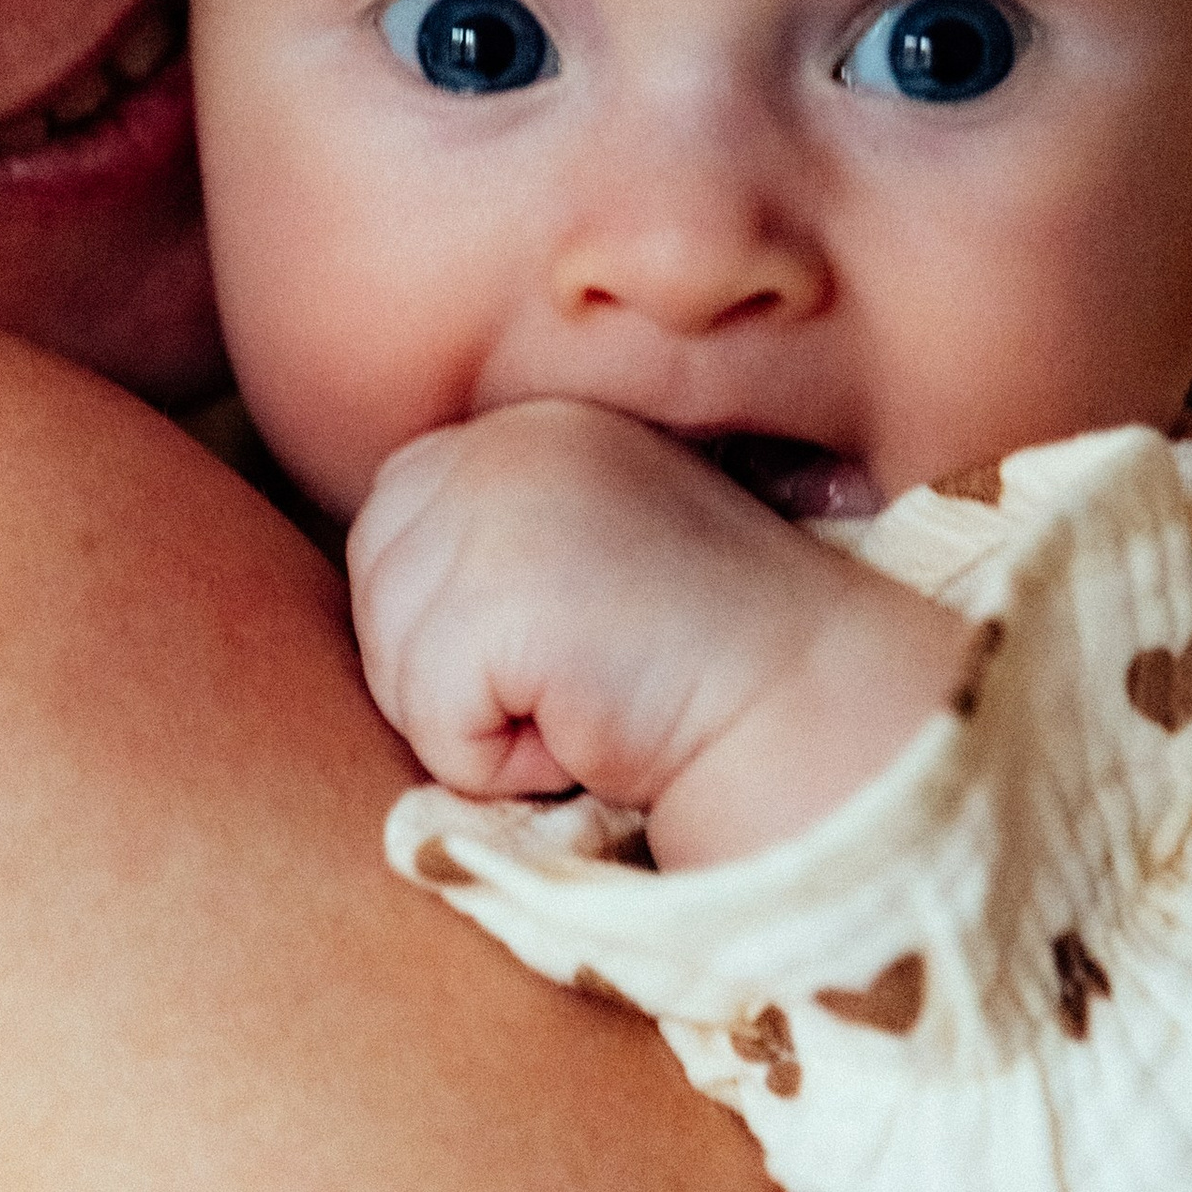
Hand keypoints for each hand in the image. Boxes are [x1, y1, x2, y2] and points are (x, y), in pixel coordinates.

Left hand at [347, 400, 970, 863]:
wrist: (816, 702)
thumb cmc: (707, 656)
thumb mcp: (585, 550)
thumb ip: (493, 539)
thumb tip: (382, 598)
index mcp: (523, 426)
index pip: (391, 524)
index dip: (450, 617)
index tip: (560, 639)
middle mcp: (502, 446)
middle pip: (376, 595)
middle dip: (452, 672)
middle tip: (576, 676)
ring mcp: (498, 514)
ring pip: (397, 668)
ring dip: (481, 723)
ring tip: (592, 698)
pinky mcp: (500, 602)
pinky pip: (435, 725)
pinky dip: (500, 765)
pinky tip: (591, 730)